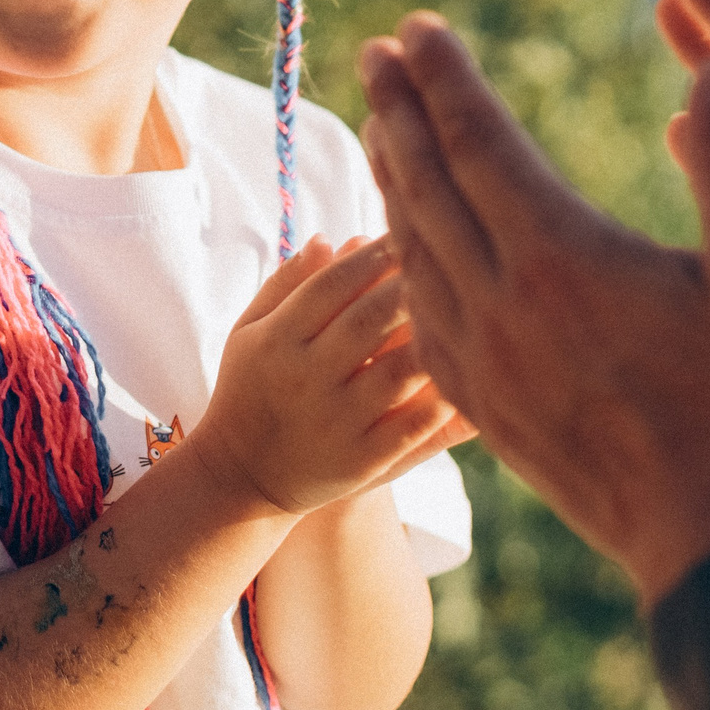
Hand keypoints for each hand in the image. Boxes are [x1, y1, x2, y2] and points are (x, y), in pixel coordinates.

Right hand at [185, 237, 470, 517]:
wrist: (241, 475)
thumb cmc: (249, 388)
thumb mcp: (250, 331)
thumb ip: (287, 284)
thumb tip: (332, 238)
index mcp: (276, 340)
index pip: (331, 285)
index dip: (371, 256)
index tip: (405, 234)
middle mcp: (304, 379)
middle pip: (368, 320)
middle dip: (410, 285)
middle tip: (446, 260)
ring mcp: (335, 423)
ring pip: (396, 371)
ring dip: (433, 335)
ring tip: (464, 308)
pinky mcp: (362, 462)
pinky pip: (413, 426)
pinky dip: (444, 399)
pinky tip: (468, 370)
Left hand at [359, 14, 709, 605]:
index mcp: (561, 257)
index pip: (478, 142)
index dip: (444, 79)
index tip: (415, 28)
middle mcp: (502, 302)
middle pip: (427, 184)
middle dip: (399, 111)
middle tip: (374, 54)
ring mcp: (483, 359)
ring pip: (413, 248)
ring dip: (394, 180)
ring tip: (381, 131)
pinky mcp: (484, 406)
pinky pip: (419, 315)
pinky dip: (402, 261)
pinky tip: (405, 250)